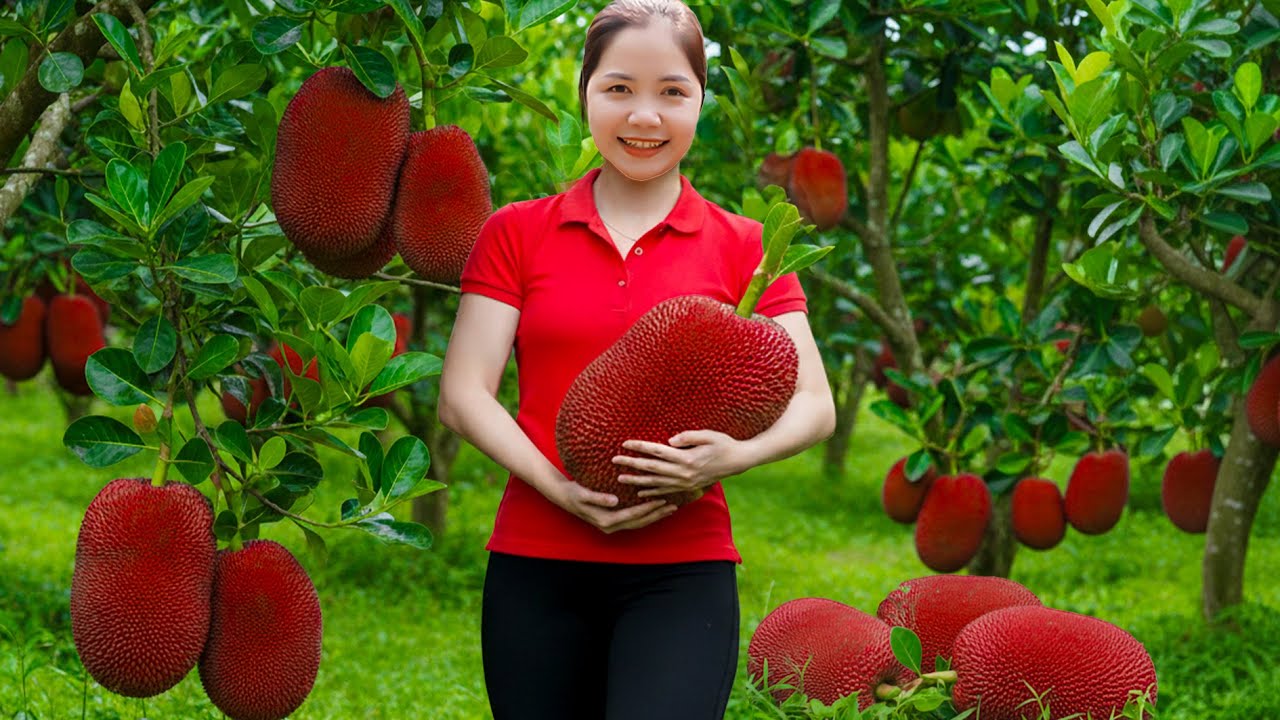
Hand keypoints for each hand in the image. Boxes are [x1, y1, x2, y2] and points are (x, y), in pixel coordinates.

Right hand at [548, 474, 677, 533]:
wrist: (564, 496)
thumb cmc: (574, 493)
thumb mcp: (584, 494)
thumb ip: (599, 498)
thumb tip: (614, 501)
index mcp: (605, 521)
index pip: (632, 515)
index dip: (648, 508)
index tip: (662, 499)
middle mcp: (610, 527)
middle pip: (639, 522)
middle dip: (657, 515)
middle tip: (673, 506)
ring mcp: (612, 526)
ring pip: (638, 523)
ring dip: (654, 516)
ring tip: (669, 508)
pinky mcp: (613, 521)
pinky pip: (633, 519)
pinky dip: (646, 515)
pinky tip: (655, 508)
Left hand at [613, 430, 747, 498]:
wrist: (738, 461)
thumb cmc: (723, 444)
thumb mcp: (708, 435)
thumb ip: (688, 436)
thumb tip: (670, 440)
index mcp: (687, 458)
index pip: (657, 451)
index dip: (640, 447)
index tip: (625, 443)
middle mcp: (684, 473)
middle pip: (652, 468)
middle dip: (632, 464)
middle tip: (614, 460)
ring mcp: (685, 482)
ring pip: (656, 483)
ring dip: (637, 481)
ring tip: (621, 479)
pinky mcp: (688, 487)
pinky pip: (666, 491)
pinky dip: (652, 492)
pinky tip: (640, 493)